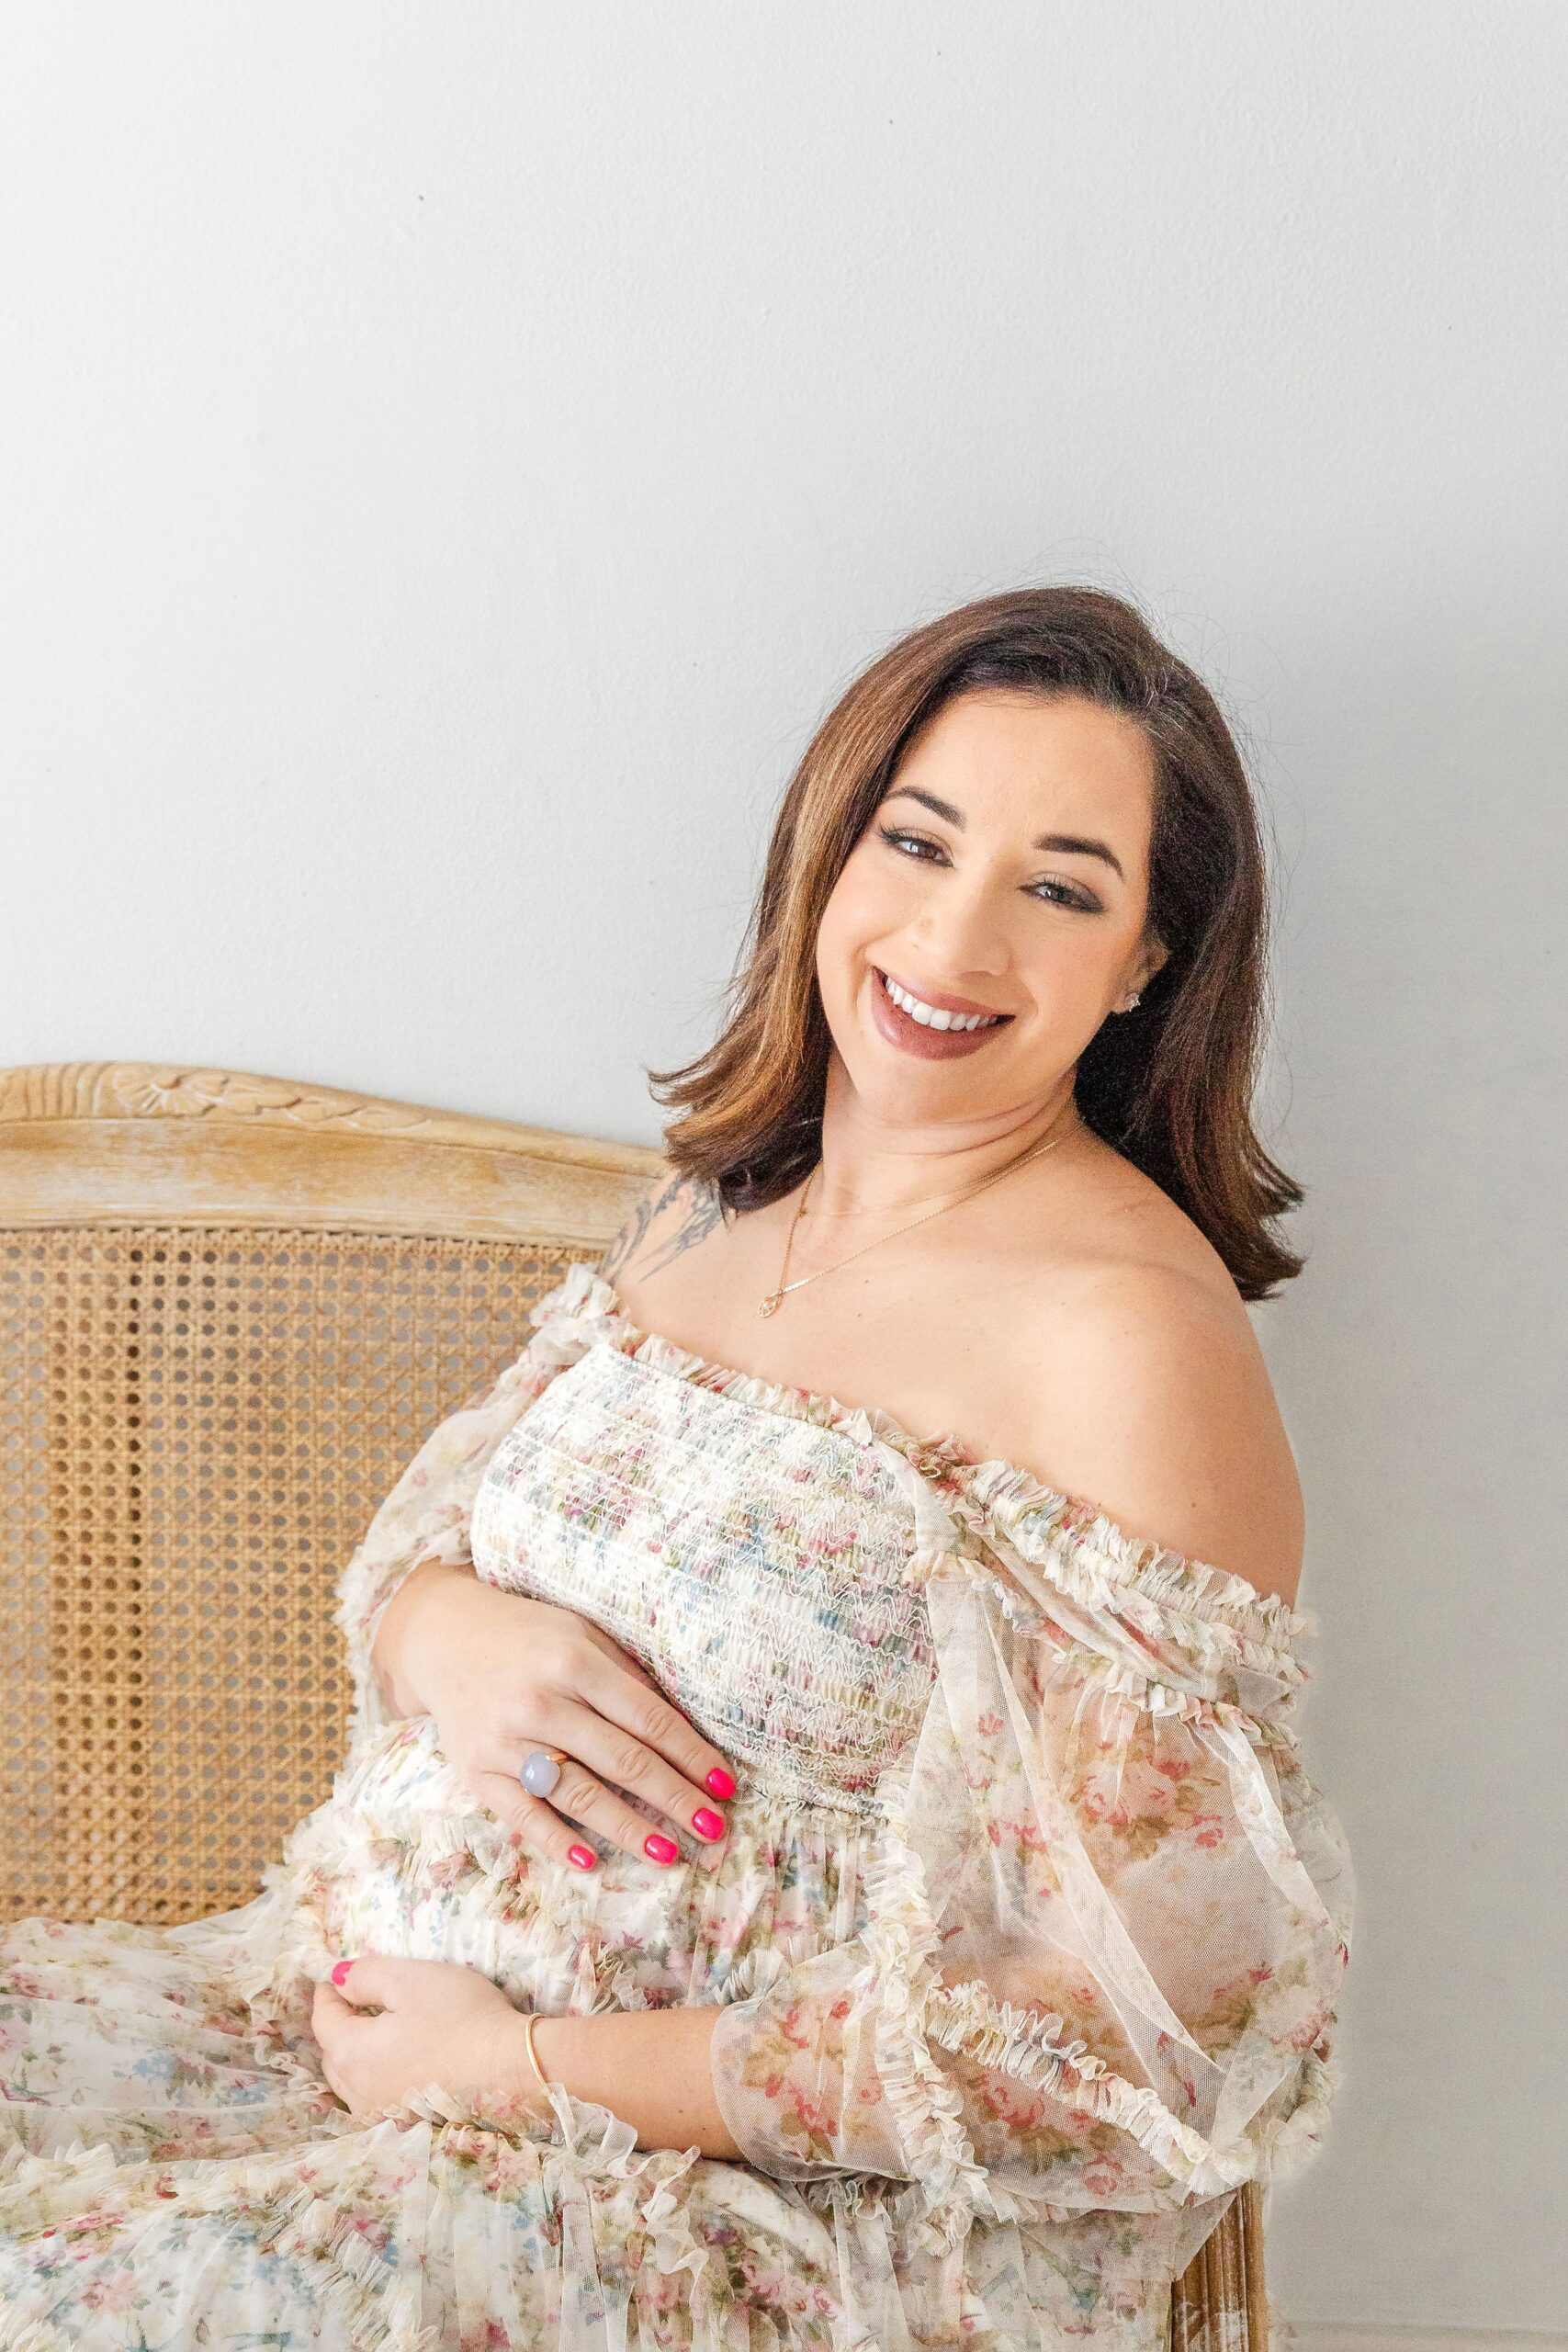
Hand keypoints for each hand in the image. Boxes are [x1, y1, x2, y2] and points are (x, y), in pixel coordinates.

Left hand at [311, 1953, 544, 2127]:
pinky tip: (399, 2068)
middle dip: (339, 2027)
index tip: (334, 1978)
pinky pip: (377, 2099)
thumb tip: (337, 1979)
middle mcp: (358, 2092)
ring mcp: (382, 2114)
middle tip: (355, 2003)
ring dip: (356, 2056)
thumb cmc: (460, 2017)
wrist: (510, 2069)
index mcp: (351, 2052)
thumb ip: (366, 1975)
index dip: (328, 1994)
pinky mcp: (409, 2125)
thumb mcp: (411, 1979)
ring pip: (353, 2082)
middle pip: (333, 2054)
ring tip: (375, 2034)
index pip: (324, 2020)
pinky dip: (378, 2079)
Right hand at [372, 1565, 737, 1873]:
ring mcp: (506, 1740)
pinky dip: (556, 1840)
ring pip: (579, 1795)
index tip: (725, 1784)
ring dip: (628, 1829)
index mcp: (574, 1661)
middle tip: (713, 1829)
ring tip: (668, 1854)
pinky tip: (589, 1862)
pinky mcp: (477, 1770)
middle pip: (623, 1761)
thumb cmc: (529, 1635)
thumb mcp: (581, 1634)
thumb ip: (625, 1677)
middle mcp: (541, 1702)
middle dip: (675, 1799)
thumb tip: (680, 1728)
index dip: (691, 1755)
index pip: (648, 1719)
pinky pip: (522, 1814)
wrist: (444, 1636)